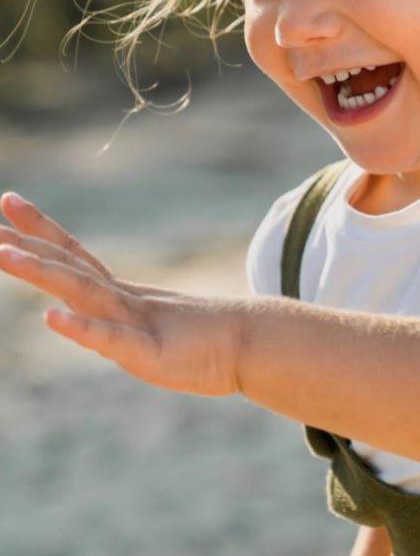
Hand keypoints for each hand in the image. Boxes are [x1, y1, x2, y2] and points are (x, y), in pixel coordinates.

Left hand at [0, 191, 243, 396]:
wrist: (257, 345)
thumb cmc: (207, 340)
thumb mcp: (153, 331)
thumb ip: (120, 326)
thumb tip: (95, 319)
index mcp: (121, 295)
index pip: (72, 255)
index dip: (39, 229)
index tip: (8, 201)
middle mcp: (123, 300)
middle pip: (67, 265)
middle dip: (26, 243)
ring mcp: (135, 323)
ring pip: (82, 293)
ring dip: (41, 272)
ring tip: (1, 255)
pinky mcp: (149, 354)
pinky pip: (111, 339)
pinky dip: (82, 328)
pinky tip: (51, 317)